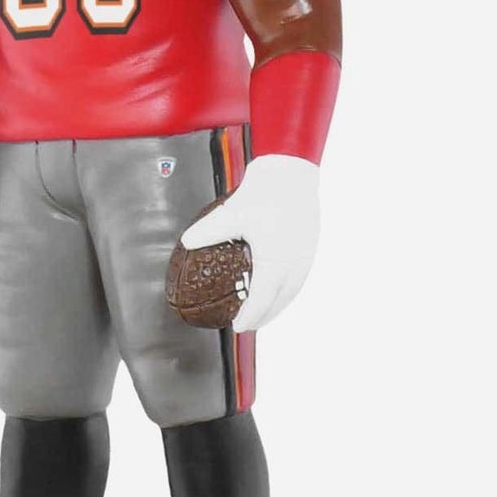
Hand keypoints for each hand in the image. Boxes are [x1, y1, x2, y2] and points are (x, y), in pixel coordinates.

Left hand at [177, 154, 321, 331]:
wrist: (292, 170)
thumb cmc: (263, 192)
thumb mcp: (231, 214)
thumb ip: (208, 231)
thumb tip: (186, 242)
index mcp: (275, 261)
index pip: (261, 300)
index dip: (250, 317)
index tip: (238, 326)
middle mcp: (294, 263)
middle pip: (280, 301)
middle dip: (264, 316)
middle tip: (248, 324)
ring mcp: (306, 255)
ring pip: (292, 290)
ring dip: (277, 304)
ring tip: (264, 310)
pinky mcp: (310, 244)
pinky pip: (299, 276)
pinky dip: (287, 288)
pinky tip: (277, 284)